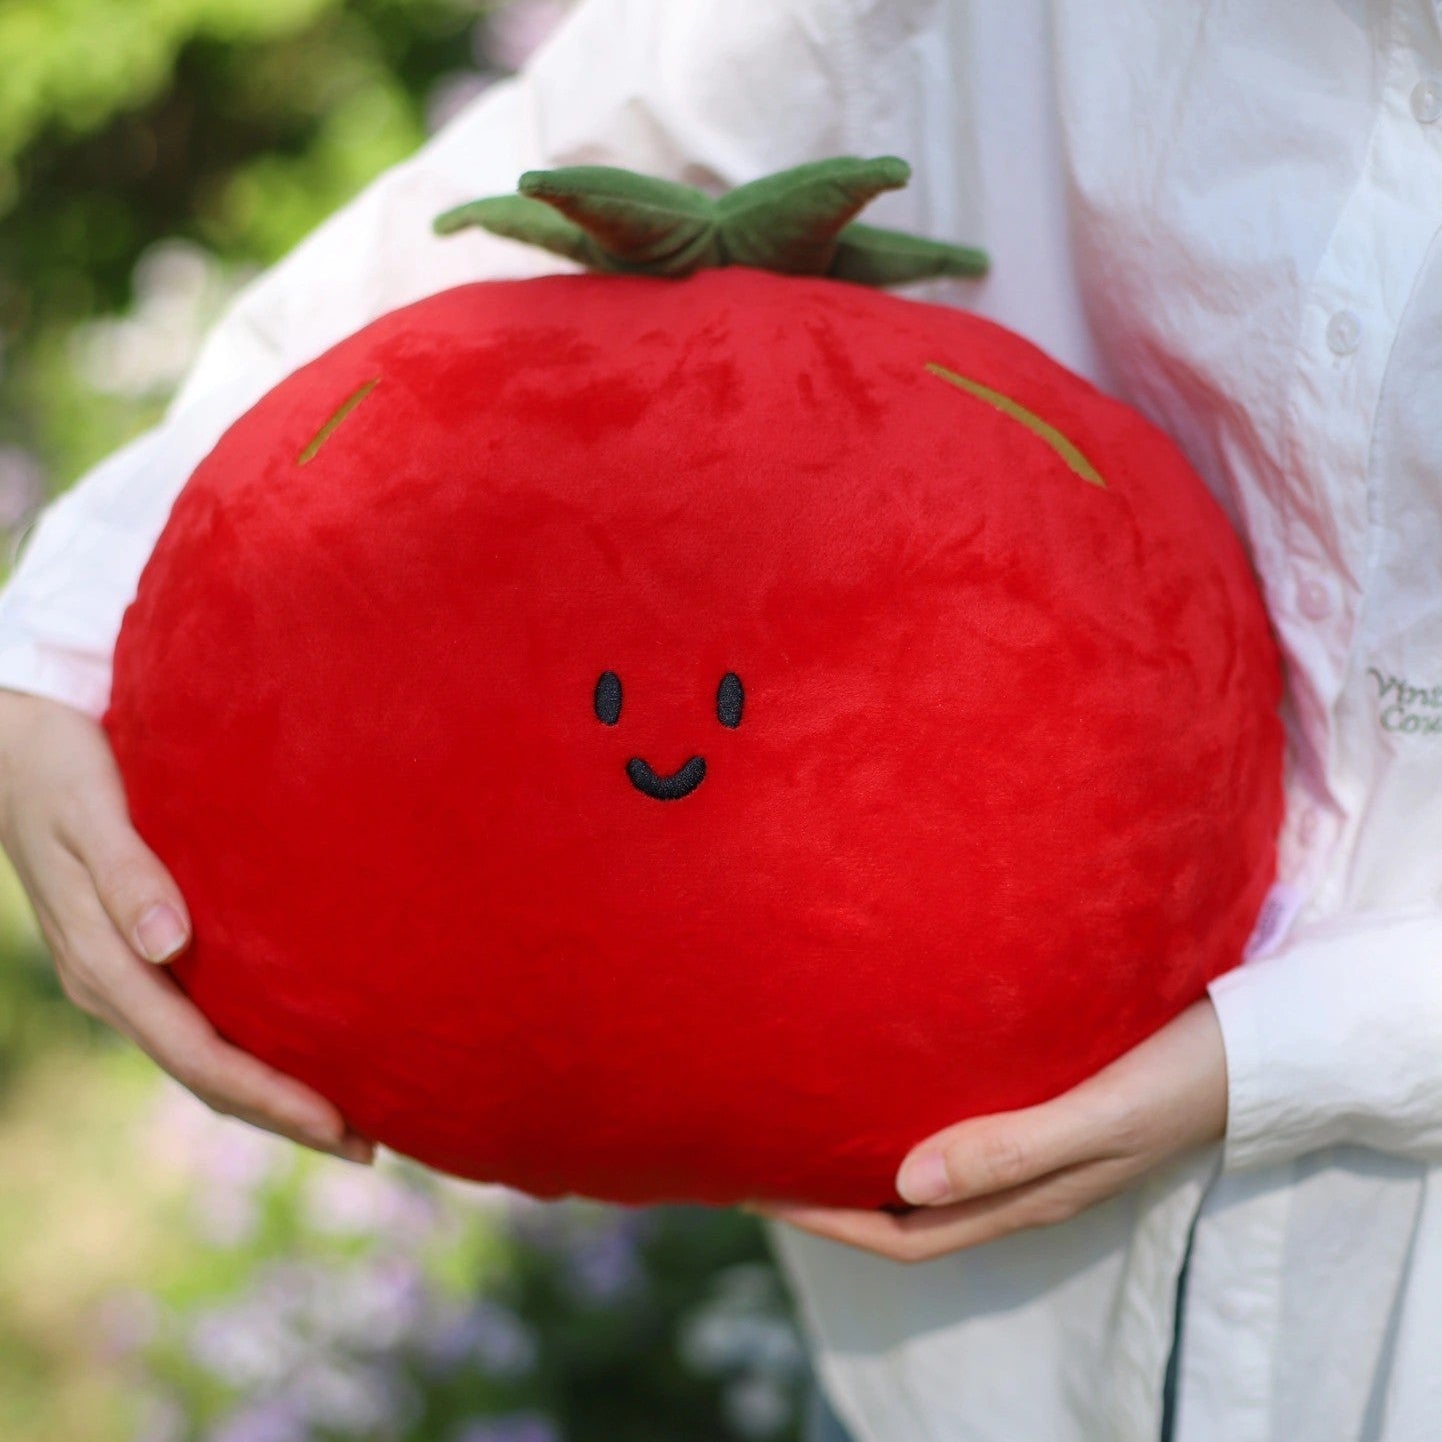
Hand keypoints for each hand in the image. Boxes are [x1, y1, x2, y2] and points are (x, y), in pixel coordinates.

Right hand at [0, 689, 372, 1162]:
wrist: (8, 753)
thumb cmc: (60, 769)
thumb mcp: (90, 814)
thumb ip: (127, 876)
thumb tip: (169, 946)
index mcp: (105, 963)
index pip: (197, 1054)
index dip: (267, 1095)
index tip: (335, 1123)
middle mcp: (113, 984)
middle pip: (205, 1076)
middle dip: (283, 1116)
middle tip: (368, 1149)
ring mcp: (121, 977)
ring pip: (201, 1060)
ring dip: (268, 1096)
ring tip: (347, 1121)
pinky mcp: (135, 957)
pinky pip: (195, 1026)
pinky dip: (246, 1056)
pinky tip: (293, 1055)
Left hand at [751, 999, 1225, 1261]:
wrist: (1262, 1043)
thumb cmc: (1182, 1078)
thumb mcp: (1099, 1117)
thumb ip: (1009, 1150)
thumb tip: (901, 1182)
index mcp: (1025, 1199)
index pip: (901, 1234)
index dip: (826, 1220)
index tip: (757, 1187)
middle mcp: (1021, 1182)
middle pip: (903, 1209)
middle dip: (829, 1191)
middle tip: (760, 1148)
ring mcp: (1036, 1146)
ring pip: (928, 1171)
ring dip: (865, 1154)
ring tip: (805, 1115)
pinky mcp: (1050, 1104)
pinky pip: (961, 1129)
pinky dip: (911, 1118)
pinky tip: (889, 1076)